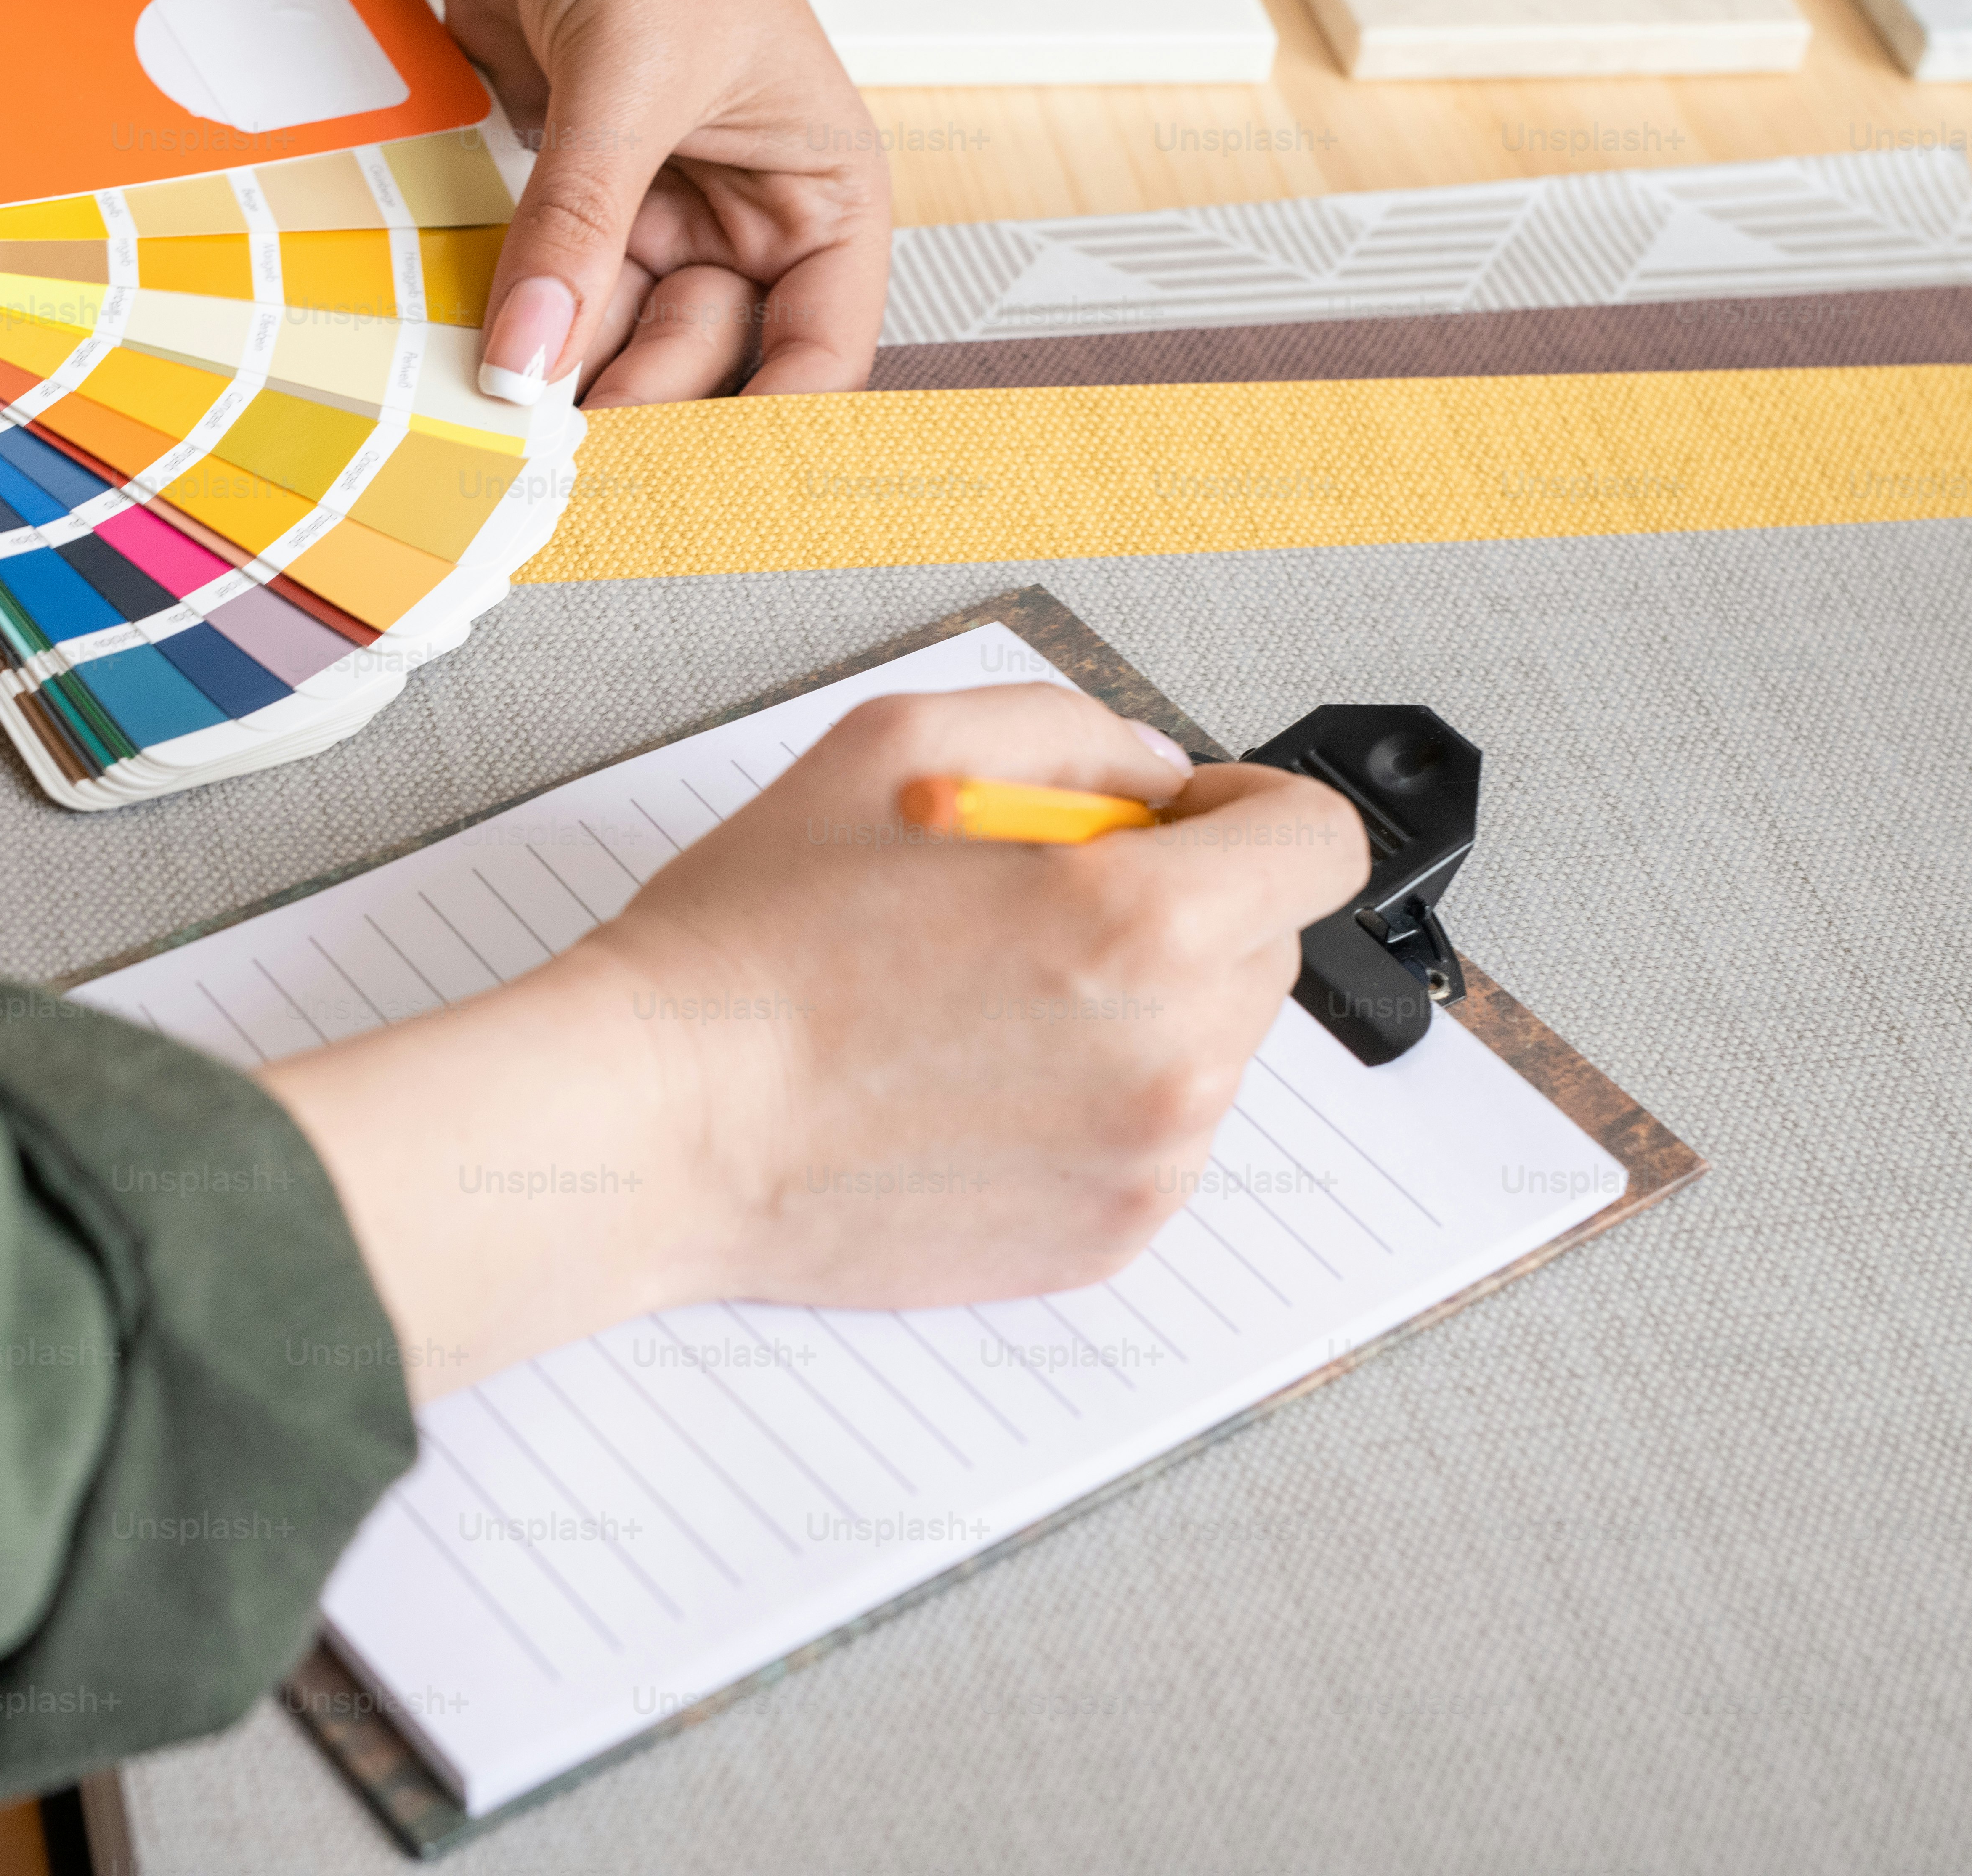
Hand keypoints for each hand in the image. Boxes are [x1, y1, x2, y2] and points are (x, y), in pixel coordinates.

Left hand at [0, 0, 891, 407]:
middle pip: (702, 363)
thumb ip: (580, 223)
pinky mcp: (568, 195)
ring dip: (554, 370)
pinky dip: (509, 320)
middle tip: (552, 465)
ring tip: (490, 417)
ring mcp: (652, 210)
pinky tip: (465, 358)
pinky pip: (544, 286)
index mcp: (821, 193)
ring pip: (611, 335)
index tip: (686, 494)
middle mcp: (745, 217)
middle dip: (631, 405)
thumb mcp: (630, 70)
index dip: (761, 432)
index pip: (817, 355)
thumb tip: (531, 366)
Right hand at [266, 687, 1368, 1397]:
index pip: (1316, 846)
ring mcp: (1145, 1164)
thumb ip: (1068, 732)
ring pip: (1210, 1045)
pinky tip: (970, 1080)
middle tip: (1027, 905)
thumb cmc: (749, 945)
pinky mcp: (1105, 1238)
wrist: (655, 1124)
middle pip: (1261, 946)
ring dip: (1134, 1006)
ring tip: (977, 1001)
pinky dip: (1093, 1099)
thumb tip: (1158, 780)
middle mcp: (1170, 1057)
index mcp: (1137, 923)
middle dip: (1175, 906)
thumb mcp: (895, 746)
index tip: (1180, 821)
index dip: (1249, 812)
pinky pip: (1155, 1137)